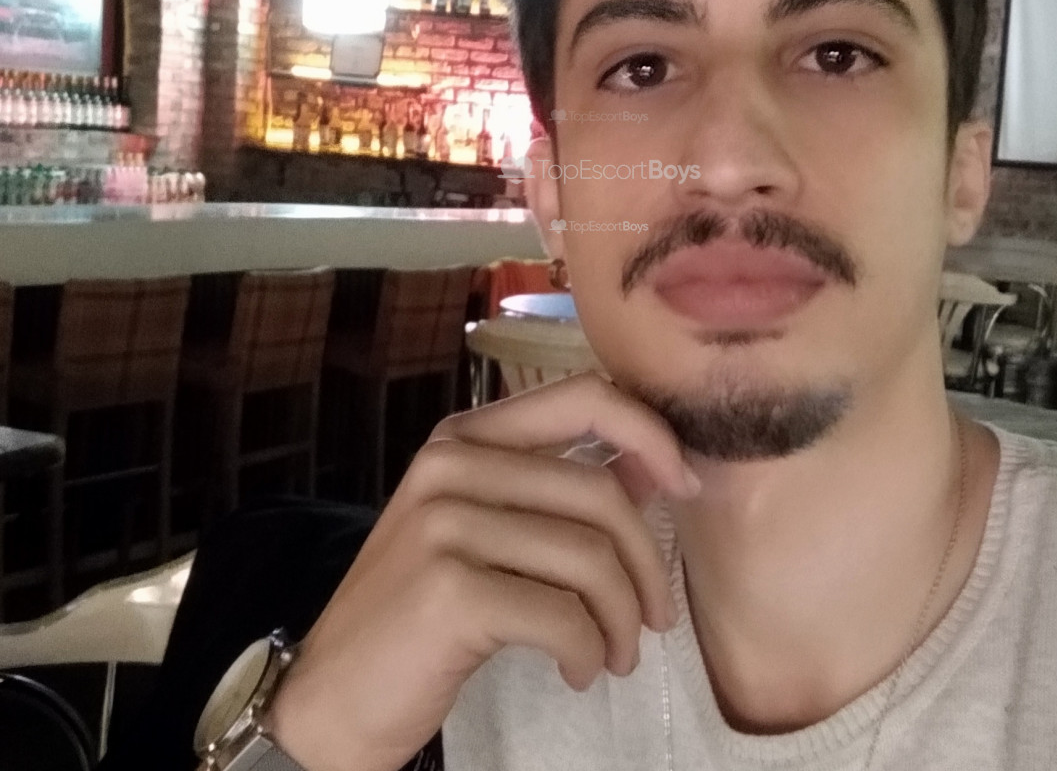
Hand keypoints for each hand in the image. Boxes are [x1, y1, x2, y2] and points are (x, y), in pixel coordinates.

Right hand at [264, 373, 700, 770]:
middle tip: (653, 617)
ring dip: (623, 620)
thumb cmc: (420, 612)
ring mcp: (444, 523)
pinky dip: (588, 650)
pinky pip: (564, 615)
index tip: (684, 485)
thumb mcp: (483, 532)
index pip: (584, 396)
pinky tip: (578, 669)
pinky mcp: (449, 589)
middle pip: (600, 491)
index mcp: (464, 436)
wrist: (334, 698)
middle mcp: (450, 464)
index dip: (650, 433)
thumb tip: (650, 465)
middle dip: (646, 563)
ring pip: (591, 557)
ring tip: (615, 654)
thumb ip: (555, 490)